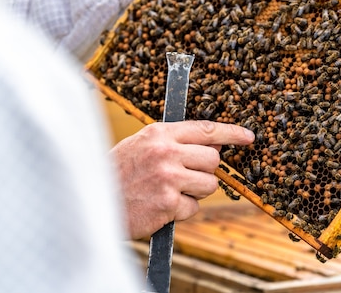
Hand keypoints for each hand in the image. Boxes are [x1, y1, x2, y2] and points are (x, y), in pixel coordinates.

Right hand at [111, 120, 254, 238]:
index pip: (206, 129)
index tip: (248, 137)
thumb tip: (214, 145)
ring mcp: (168, 177)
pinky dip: (181, 210)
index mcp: (160, 133)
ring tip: (168, 191)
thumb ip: (175, 142)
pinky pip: (193, 207)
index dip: (232, 133)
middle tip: (184, 177)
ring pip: (209, 185)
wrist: (93, 201)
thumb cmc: (118, 173)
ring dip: (195, 192)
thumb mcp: (142, 145)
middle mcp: (166, 152)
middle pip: (213, 160)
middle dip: (205, 171)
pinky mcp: (168, 203)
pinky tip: (161, 206)